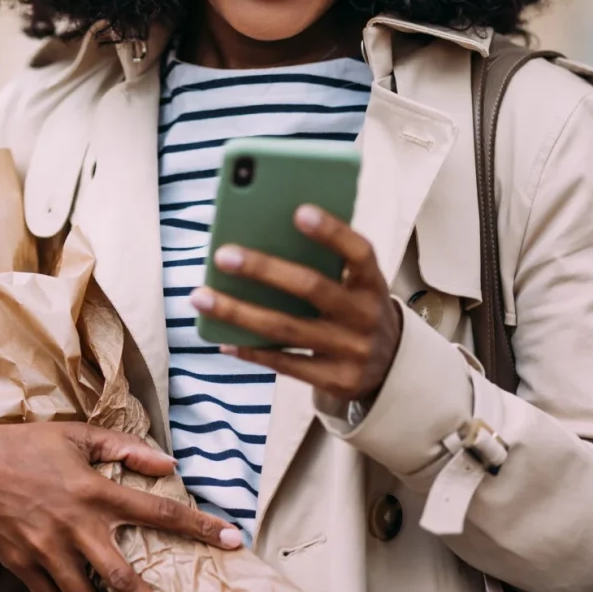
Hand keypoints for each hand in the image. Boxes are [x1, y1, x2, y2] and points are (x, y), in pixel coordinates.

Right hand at [0, 421, 242, 591]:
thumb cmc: (26, 445)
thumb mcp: (78, 435)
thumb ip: (125, 448)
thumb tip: (167, 462)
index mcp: (95, 490)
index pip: (157, 510)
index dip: (197, 525)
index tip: (232, 540)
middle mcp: (76, 526)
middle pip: (123, 578)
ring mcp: (49, 551)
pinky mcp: (25, 566)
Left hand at [189, 204, 402, 406]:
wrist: (391, 369)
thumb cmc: (355, 310)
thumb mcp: (356, 286)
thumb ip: (326, 263)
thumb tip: (262, 234)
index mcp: (372, 283)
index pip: (358, 252)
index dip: (332, 232)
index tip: (299, 211)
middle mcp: (366, 316)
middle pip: (312, 288)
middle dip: (264, 270)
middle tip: (222, 255)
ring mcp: (351, 351)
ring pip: (286, 328)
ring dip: (239, 312)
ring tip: (201, 297)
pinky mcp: (335, 380)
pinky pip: (284, 364)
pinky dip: (250, 351)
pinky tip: (222, 340)